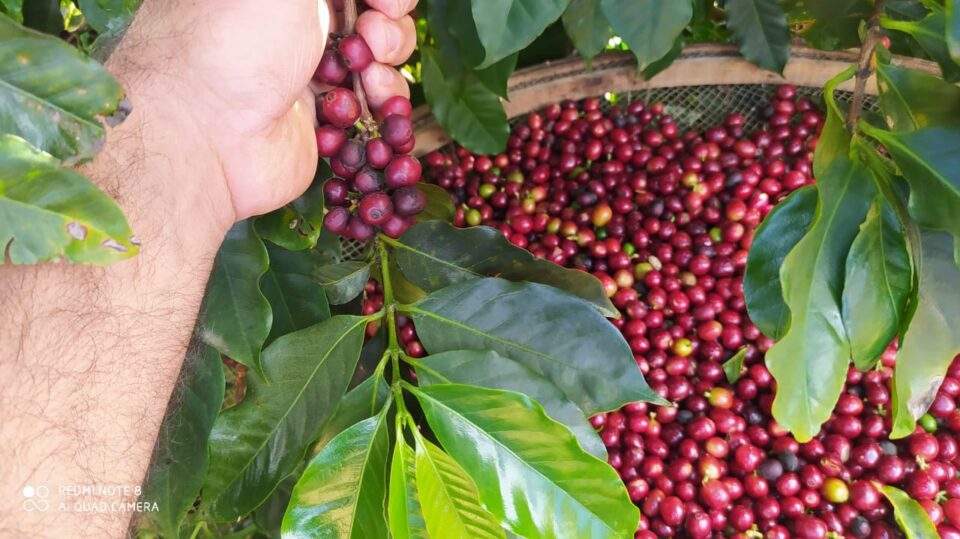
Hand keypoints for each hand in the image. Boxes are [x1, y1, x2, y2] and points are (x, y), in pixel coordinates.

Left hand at [114, 0, 417, 230]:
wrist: (204, 134)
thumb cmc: (232, 40)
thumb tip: (362, 0)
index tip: (384, 2)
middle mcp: (293, 24)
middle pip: (371, 16)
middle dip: (388, 24)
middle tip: (372, 38)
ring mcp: (309, 73)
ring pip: (378, 61)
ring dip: (388, 65)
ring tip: (369, 77)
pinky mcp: (321, 122)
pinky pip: (371, 109)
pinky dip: (382, 106)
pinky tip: (370, 105)